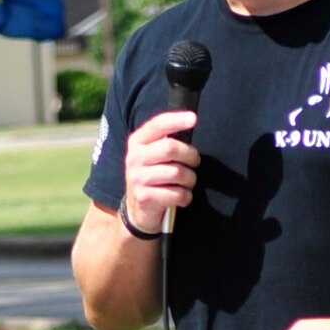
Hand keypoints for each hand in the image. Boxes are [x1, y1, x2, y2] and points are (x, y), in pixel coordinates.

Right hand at [121, 109, 199, 235]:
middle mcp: (134, 158)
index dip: (176, 120)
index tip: (193, 118)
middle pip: (170, 148)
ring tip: (187, 182)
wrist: (138, 210)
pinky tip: (182, 197)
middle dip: (190, 155)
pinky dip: (186, 197)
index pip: (157, 125)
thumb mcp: (153, 155)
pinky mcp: (145, 197)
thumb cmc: (154, 176)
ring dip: (190, 179)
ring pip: (177, 173)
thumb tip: (191, 123)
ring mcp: (137, 178)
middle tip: (195, 162)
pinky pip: (177, 194)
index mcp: (137, 142)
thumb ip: (166, 141)